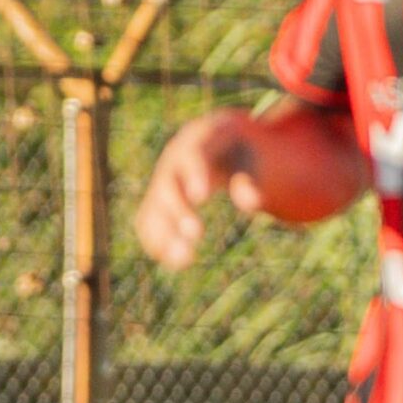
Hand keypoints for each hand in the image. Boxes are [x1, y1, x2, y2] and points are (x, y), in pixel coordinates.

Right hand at [135, 111, 259, 270]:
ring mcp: (163, 181)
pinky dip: (158, 242)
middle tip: (196, 233)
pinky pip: (149, 222)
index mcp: (198, 140)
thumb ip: (253, 177)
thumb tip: (252, 204)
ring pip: (154, 207)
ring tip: (184, 260)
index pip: (192, 155)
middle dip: (178, 209)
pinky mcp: (157, 201)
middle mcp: (174, 161)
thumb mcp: (253, 157)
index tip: (201, 199)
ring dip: (165, 234)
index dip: (194, 175)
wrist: (215, 142)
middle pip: (168, 184)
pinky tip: (175, 261)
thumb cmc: (240, 151)